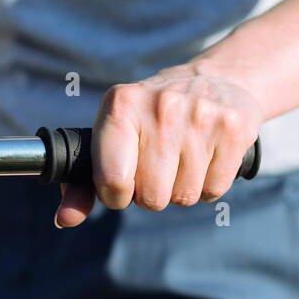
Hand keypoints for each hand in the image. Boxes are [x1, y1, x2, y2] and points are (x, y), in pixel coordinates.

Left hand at [56, 64, 264, 226]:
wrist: (218, 79)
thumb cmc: (150, 118)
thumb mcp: (112, 136)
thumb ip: (81, 183)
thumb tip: (64, 219)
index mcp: (121, 105)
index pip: (112, 179)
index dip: (116, 195)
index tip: (122, 184)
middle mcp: (162, 107)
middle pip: (151, 197)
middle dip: (151, 193)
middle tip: (156, 167)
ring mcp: (201, 116)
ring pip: (183, 197)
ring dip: (180, 189)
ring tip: (182, 159)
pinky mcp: (234, 129)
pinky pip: (214, 190)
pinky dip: (207, 185)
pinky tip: (205, 158)